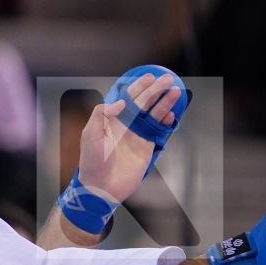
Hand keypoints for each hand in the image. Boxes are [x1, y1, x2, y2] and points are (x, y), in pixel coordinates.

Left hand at [75, 72, 180, 203]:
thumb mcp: (90, 134)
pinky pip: (158, 132)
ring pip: (154, 115)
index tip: (149, 77)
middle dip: (156, 90)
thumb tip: (120, 102)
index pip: (128, 98)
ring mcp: (138, 135)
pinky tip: (172, 115)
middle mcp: (127, 124)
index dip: (139, 86)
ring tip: (175, 92)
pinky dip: (165, 123)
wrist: (101, 187)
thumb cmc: (92, 161)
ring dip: (165, 103)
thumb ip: (102, 114)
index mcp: (113, 119)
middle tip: (168, 80)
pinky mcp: (146, 148)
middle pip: (144, 103)